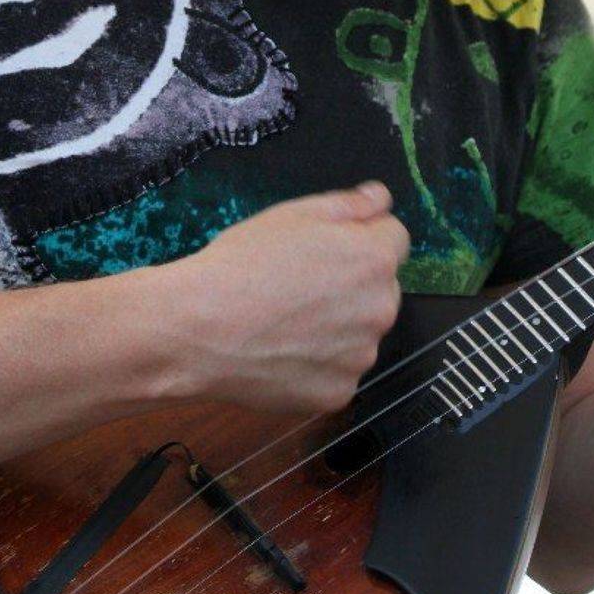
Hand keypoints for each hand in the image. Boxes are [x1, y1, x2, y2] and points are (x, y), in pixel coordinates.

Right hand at [176, 182, 410, 414]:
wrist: (199, 328)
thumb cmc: (242, 265)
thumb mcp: (294, 213)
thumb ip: (350, 205)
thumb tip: (381, 199)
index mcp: (374, 260)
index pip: (394, 238)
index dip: (360, 237)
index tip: (328, 246)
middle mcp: (380, 310)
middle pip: (379, 288)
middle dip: (352, 282)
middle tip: (300, 282)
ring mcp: (360, 357)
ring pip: (359, 331)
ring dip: (337, 325)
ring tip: (284, 318)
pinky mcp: (338, 393)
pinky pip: (338, 370)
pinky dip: (318, 363)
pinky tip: (281, 349)